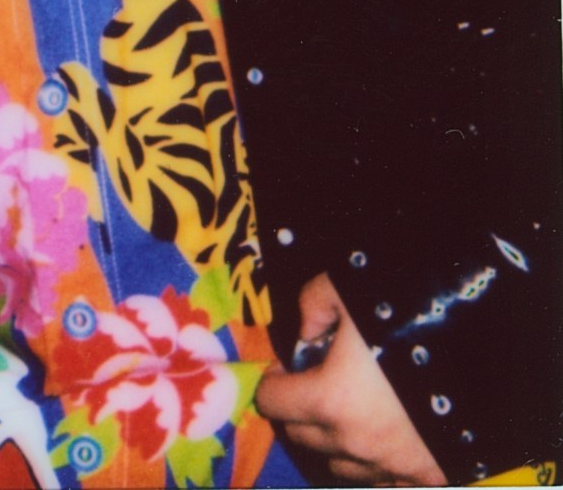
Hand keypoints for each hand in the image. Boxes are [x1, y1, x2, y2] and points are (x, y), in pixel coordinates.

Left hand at [257, 273, 446, 484]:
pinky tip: (386, 435)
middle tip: (317, 380)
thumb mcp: (349, 289)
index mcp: (329, 401)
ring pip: (339, 465)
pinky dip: (375, 463)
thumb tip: (304, 329)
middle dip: (299, 408)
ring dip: (333, 440)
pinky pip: (384, 480)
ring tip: (352, 407)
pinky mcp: (426, 476)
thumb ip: (314, 303)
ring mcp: (392, 467)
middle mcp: (354, 444)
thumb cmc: (409, 317)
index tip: (289, 363)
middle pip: (301, 435)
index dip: (274, 378)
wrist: (486, 356)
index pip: (272, 402)